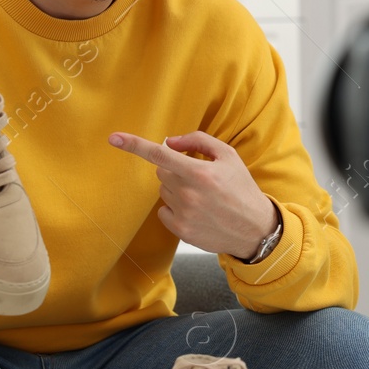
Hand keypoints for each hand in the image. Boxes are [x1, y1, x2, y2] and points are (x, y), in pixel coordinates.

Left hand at [110, 130, 277, 259]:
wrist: (255, 228)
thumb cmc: (242, 188)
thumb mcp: (229, 156)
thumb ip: (198, 141)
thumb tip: (170, 142)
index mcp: (199, 172)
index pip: (159, 155)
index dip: (134, 144)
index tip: (113, 138)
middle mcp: (188, 193)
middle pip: (161, 173)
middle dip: (174, 171)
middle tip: (198, 178)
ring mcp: (183, 214)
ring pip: (163, 192)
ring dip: (176, 190)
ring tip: (202, 197)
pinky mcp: (181, 231)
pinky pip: (163, 211)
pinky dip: (175, 208)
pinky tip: (196, 211)